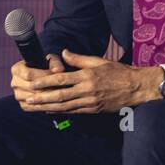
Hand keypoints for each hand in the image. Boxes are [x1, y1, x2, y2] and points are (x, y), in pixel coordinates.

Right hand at [10, 53, 67, 109]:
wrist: (43, 78)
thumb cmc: (47, 66)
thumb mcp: (51, 60)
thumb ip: (55, 63)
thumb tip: (59, 70)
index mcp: (17, 69)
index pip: (28, 75)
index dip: (44, 76)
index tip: (57, 75)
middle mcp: (14, 83)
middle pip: (30, 88)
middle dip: (47, 87)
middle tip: (61, 87)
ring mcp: (18, 95)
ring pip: (32, 99)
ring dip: (46, 97)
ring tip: (59, 94)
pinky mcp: (23, 105)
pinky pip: (33, 107)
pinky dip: (44, 105)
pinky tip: (55, 101)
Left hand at [11, 50, 162, 113]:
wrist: (136, 87)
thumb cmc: (119, 72)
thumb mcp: (99, 61)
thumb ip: (79, 59)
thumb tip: (63, 53)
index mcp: (87, 76)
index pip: (62, 79)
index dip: (45, 82)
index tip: (32, 83)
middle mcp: (87, 90)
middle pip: (59, 95)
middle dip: (42, 97)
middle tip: (28, 98)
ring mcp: (90, 102)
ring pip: (64, 106)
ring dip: (47, 106)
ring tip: (34, 106)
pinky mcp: (93, 110)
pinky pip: (73, 111)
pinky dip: (60, 111)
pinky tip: (50, 110)